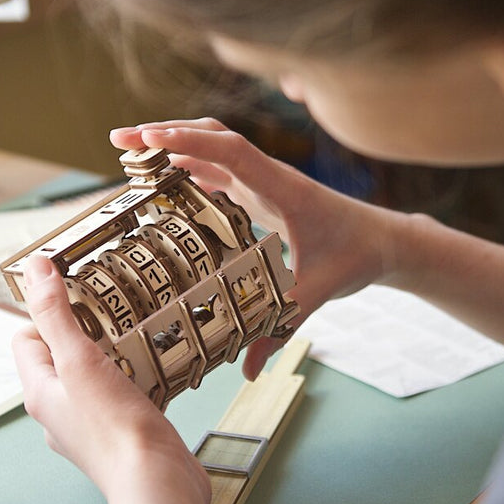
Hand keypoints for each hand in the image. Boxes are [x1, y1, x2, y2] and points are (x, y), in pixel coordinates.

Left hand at [12, 256, 210, 503]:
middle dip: (86, 332)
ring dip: (112, 356)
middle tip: (114, 317)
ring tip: (136, 340)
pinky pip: (119, 396)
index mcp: (40, 394)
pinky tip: (154, 372)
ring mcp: (89, 427)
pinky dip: (134, 380)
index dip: (47, 314)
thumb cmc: (116, 429)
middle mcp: (58, 414)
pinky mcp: (120, 435)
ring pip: (92, 377)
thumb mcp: (79, 360)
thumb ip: (56, 313)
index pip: (25, 339)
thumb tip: (35, 269)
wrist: (156, 485)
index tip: (81, 300)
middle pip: (60, 357)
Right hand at [110, 118, 407, 376]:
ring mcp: (262, 180)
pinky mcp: (259, 190)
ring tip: (129, 153)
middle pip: (211, 136)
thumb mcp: (316, 295)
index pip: (230, 151)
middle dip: (164, 133)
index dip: (189, 141)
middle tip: (120, 141)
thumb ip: (281, 329)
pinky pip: (217, 167)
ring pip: (212, 147)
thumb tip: (249, 371)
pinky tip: (161, 179)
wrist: (383, 241)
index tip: (150, 140)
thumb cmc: (354, 258)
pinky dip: (187, 165)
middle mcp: (267, 176)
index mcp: (281, 189)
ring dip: (172, 144)